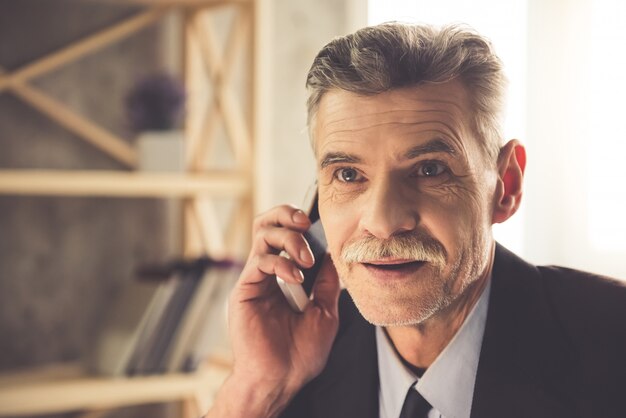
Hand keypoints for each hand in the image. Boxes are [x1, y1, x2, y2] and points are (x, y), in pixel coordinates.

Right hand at [206, 205, 340, 417]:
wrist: (282, 379)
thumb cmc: (300, 354)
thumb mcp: (325, 312)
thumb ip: (327, 283)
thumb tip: (333, 255)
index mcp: (284, 277)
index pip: (286, 236)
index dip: (300, 223)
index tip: (319, 225)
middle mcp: (267, 273)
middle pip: (267, 224)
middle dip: (287, 214)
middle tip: (305, 223)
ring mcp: (255, 279)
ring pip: (262, 233)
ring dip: (289, 238)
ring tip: (306, 258)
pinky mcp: (245, 289)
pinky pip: (260, 260)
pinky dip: (281, 263)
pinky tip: (296, 279)